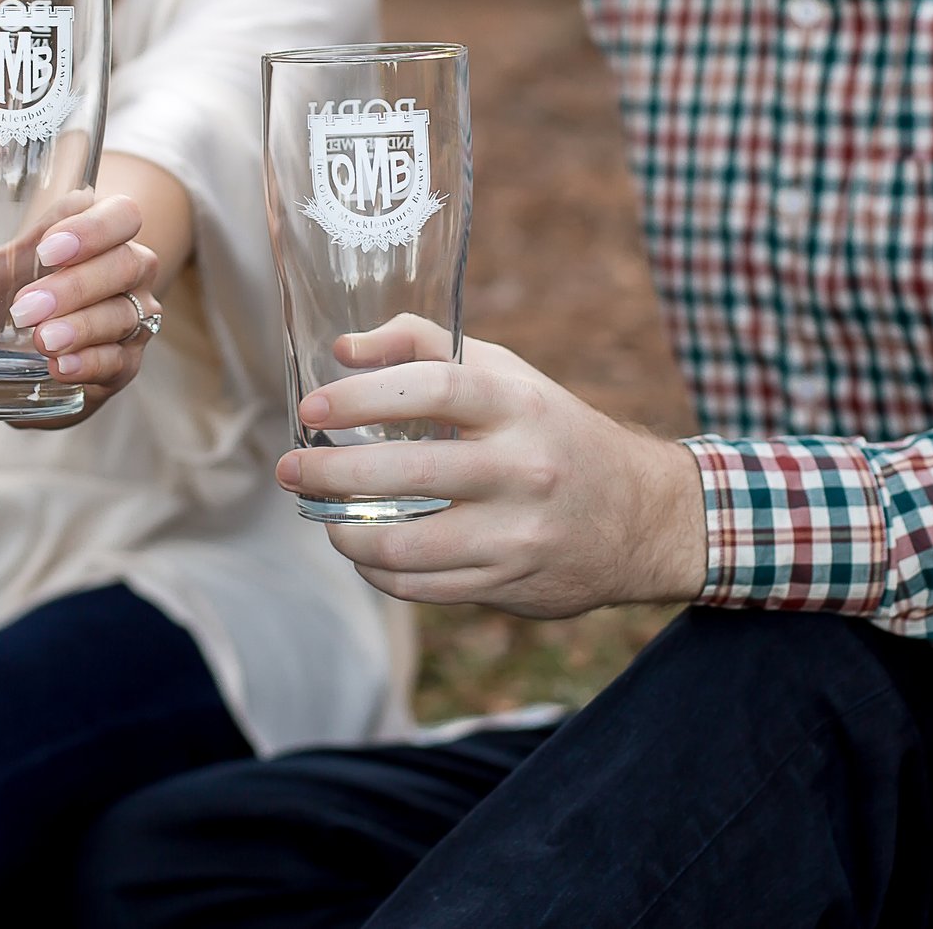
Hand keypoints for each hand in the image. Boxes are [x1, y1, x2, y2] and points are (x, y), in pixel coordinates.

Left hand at [0, 192, 161, 424]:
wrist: (30, 348)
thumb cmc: (6, 290)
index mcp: (95, 230)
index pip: (119, 216)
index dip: (91, 229)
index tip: (44, 249)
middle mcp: (125, 268)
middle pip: (127, 263)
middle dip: (78, 285)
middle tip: (24, 309)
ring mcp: (130, 315)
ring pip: (127, 314)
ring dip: (85, 328)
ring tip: (41, 343)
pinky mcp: (124, 360)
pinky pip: (122, 360)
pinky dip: (93, 364)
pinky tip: (61, 370)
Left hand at [277, 315, 707, 617]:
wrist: (642, 517)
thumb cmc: (554, 431)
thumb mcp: (506, 374)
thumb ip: (424, 346)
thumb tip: (343, 348)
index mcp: (520, 406)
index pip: (434, 388)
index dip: (364, 395)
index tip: (312, 408)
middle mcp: (523, 469)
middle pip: (409, 473)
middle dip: (332, 474)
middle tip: (290, 469)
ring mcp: (517, 534)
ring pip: (407, 544)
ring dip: (346, 533)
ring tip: (322, 515)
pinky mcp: (510, 585)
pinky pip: (423, 586)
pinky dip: (378, 570)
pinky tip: (363, 548)